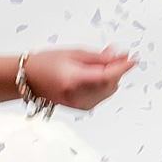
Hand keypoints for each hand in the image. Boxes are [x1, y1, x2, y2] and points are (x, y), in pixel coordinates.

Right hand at [22, 47, 138, 110]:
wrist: (27, 79)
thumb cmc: (45, 63)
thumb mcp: (73, 53)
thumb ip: (99, 57)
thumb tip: (120, 56)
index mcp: (75, 80)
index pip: (108, 76)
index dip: (123, 67)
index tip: (133, 59)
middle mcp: (79, 96)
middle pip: (111, 84)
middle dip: (116, 69)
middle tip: (114, 53)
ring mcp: (81, 104)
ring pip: (109, 90)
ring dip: (111, 77)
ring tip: (101, 62)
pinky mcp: (82, 107)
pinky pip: (101, 96)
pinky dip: (104, 85)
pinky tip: (96, 74)